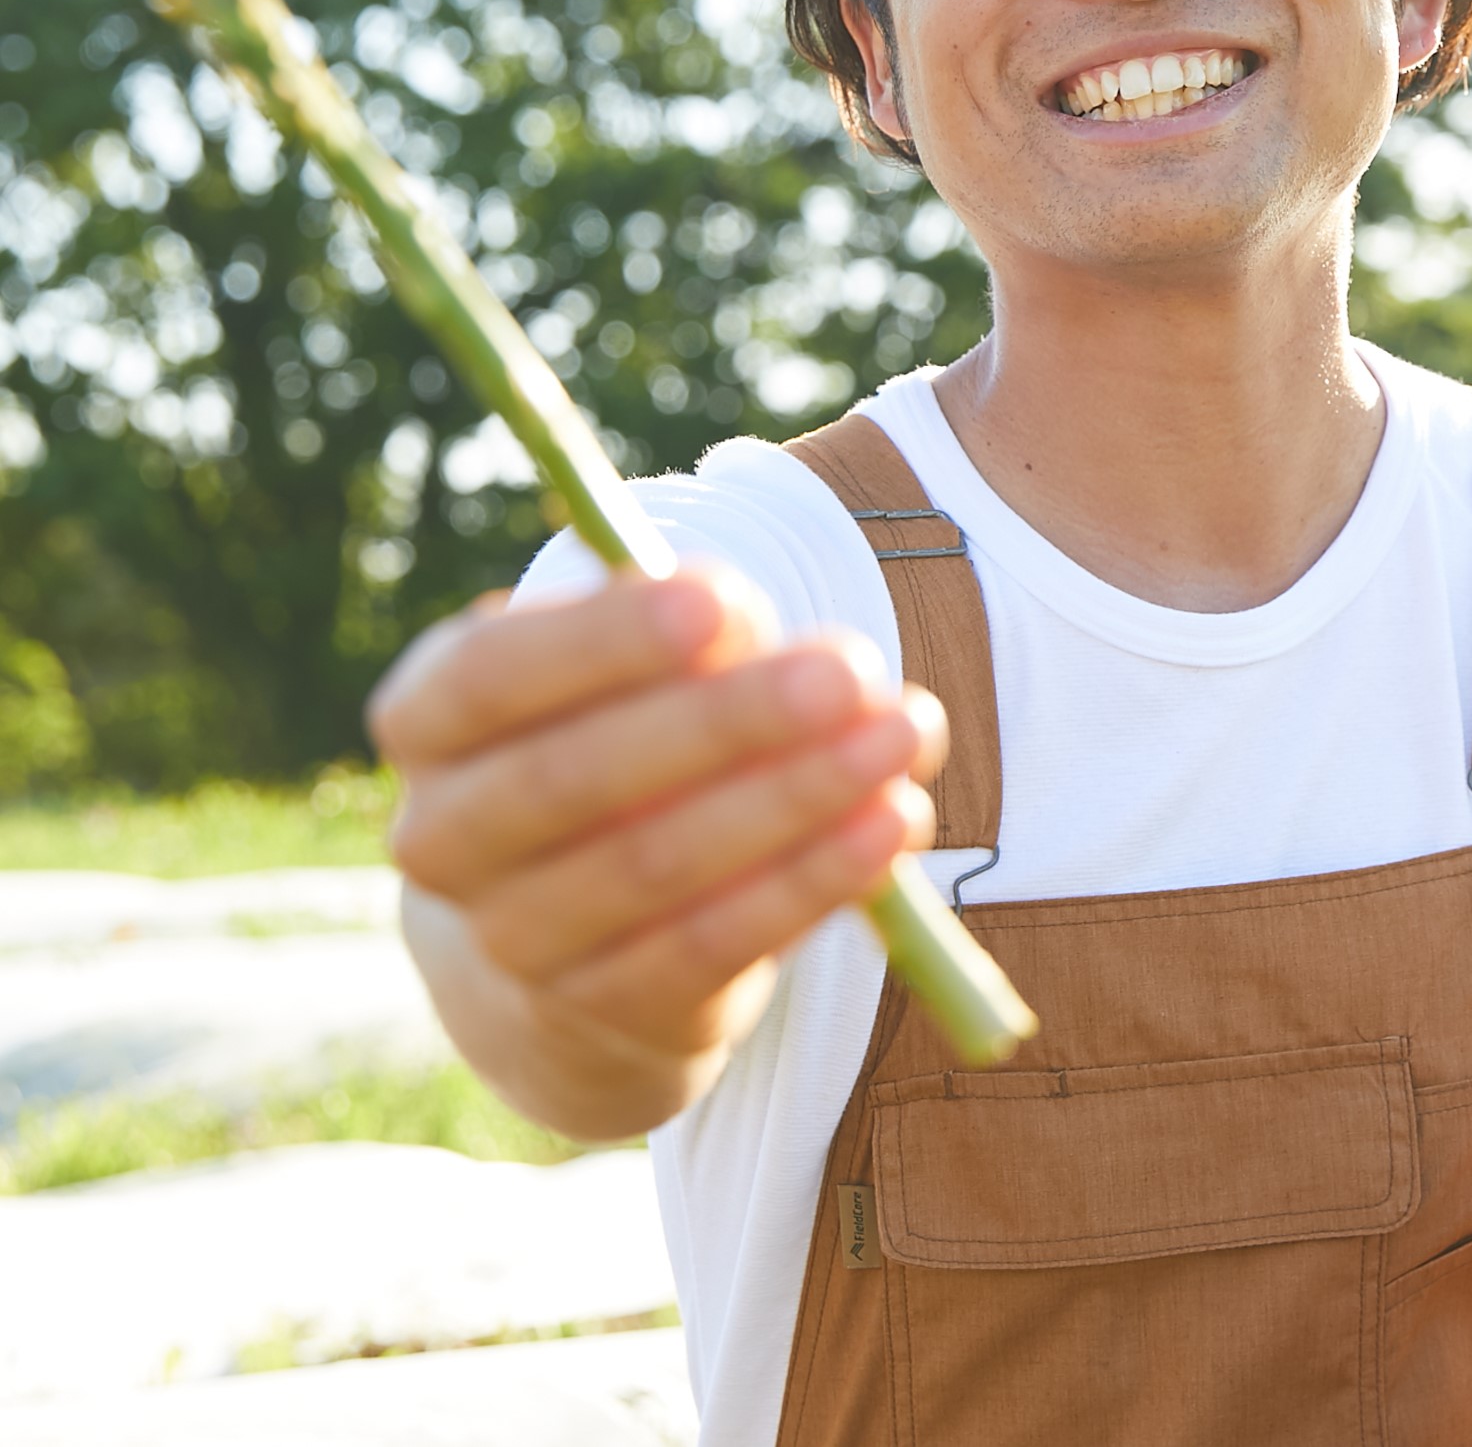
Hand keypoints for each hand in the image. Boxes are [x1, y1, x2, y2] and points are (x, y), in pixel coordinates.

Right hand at [367, 565, 944, 1080]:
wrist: (573, 935)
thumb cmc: (620, 742)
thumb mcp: (636, 673)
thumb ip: (693, 641)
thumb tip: (760, 630)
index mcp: (430, 722)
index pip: (489, 675)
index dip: (604, 638)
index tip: (723, 597)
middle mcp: (444, 840)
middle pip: (577, 776)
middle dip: (729, 719)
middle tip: (850, 670)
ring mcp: (515, 942)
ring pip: (657, 866)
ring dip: (796, 797)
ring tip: (900, 736)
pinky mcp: (605, 1013)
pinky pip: (714, 944)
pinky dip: (813, 880)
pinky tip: (894, 823)